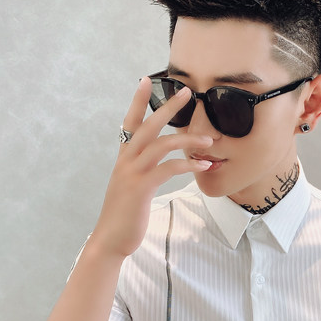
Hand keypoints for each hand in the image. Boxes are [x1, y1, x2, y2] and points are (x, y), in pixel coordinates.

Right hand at [91, 77, 213, 258]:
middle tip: (187, 92)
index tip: (146, 81)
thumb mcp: (131, 188)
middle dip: (168, 107)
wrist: (110, 239)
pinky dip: (189, 165)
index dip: (137, 101)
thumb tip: (156, 167)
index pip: (129, 123)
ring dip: (188, 140)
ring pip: (161, 144)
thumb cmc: (124, 216)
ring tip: (209, 140)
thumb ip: (141, 172)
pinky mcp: (141, 187)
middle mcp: (126, 161)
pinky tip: (204, 166)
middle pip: (148, 126)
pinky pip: (168, 168)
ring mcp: (132, 173)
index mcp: (123, 159)